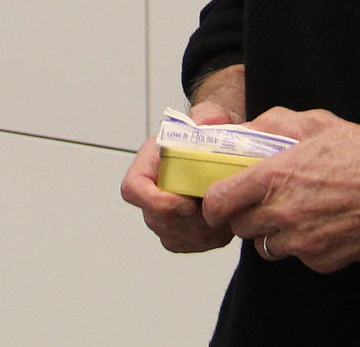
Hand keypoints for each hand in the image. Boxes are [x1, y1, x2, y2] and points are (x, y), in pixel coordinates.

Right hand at [120, 100, 240, 253]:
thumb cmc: (207, 135)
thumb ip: (208, 114)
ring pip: (177, 237)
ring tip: (226, 208)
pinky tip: (226, 218)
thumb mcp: (210, 115)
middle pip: (158, 220)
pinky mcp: (180, 236)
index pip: (133, 190)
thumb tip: (207, 122)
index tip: (187, 201)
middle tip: (220, 205)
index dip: (157, 201)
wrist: (216, 151)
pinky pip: (192, 245)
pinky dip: (212, 237)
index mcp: (146, 165)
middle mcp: (148, 195)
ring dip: (204, 228)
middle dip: (191, 218)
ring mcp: (162, 219)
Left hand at [203, 108, 359, 273]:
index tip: (218, 200)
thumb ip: (269, 126)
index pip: (220, 201)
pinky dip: (303, 244)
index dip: (214, 202)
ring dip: (273, 232)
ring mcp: (303, 242)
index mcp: (275, 177)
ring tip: (297, 209)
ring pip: (266, 246)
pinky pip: (298, 256)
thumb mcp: (314, 123)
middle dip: (246, 214)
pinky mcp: (322, 261)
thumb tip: (237, 131)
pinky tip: (322, 222)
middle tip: (264, 199)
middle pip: (240, 227)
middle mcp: (284, 214)